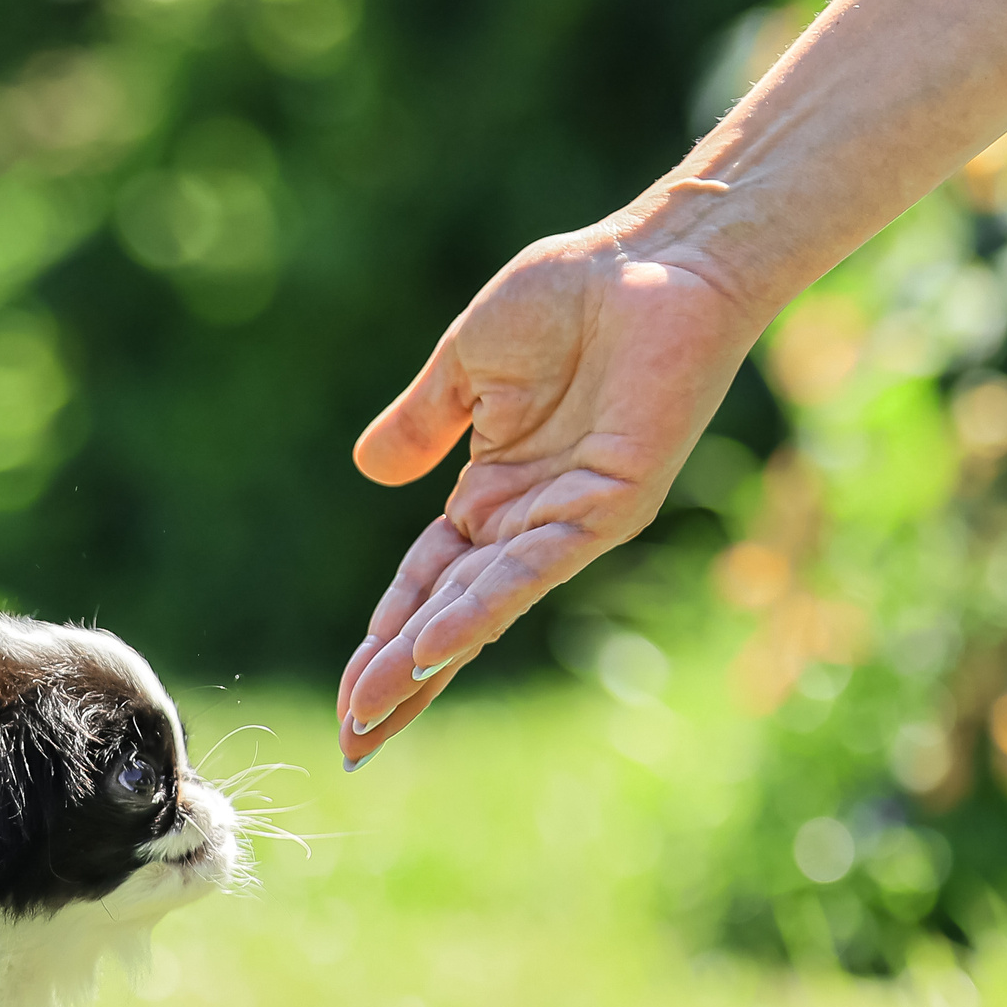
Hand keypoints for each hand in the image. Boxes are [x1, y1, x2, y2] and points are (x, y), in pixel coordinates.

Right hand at [337, 215, 765, 766]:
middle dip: (395, 681)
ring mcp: (565, 524)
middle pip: (444, 619)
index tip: (348, 701)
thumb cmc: (575, 294)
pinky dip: (477, 610)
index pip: (423, 585)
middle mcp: (526, 524)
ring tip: (371, 717)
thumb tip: (371, 471)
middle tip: (351, 746)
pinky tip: (434, 648)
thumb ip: (423, 421)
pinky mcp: (607, 509)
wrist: (658, 260)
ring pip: (478, 610)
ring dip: (423, 663)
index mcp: (491, 495)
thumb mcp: (467, 363)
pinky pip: (528, 572)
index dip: (382, 640)